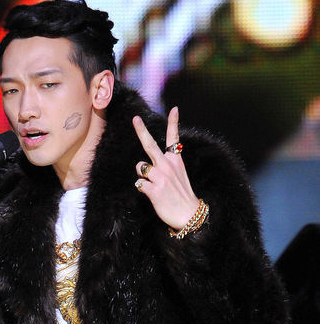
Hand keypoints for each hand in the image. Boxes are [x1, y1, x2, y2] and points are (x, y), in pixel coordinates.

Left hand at [133, 107, 198, 230]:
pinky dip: (142, 188)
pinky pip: (139, 183)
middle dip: (141, 130)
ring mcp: (160, 177)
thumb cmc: (181, 195)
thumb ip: (167, 165)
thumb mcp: (180, 175)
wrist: (188, 214)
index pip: (174, 138)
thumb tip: (148, 163)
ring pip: (140, 167)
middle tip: (135, 119)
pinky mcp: (154, 189)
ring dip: (142, 174)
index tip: (175, 109)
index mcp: (176, 161)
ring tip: (152, 184)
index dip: (173, 122)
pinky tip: (151, 193)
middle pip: (149, 145)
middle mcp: (167, 165)